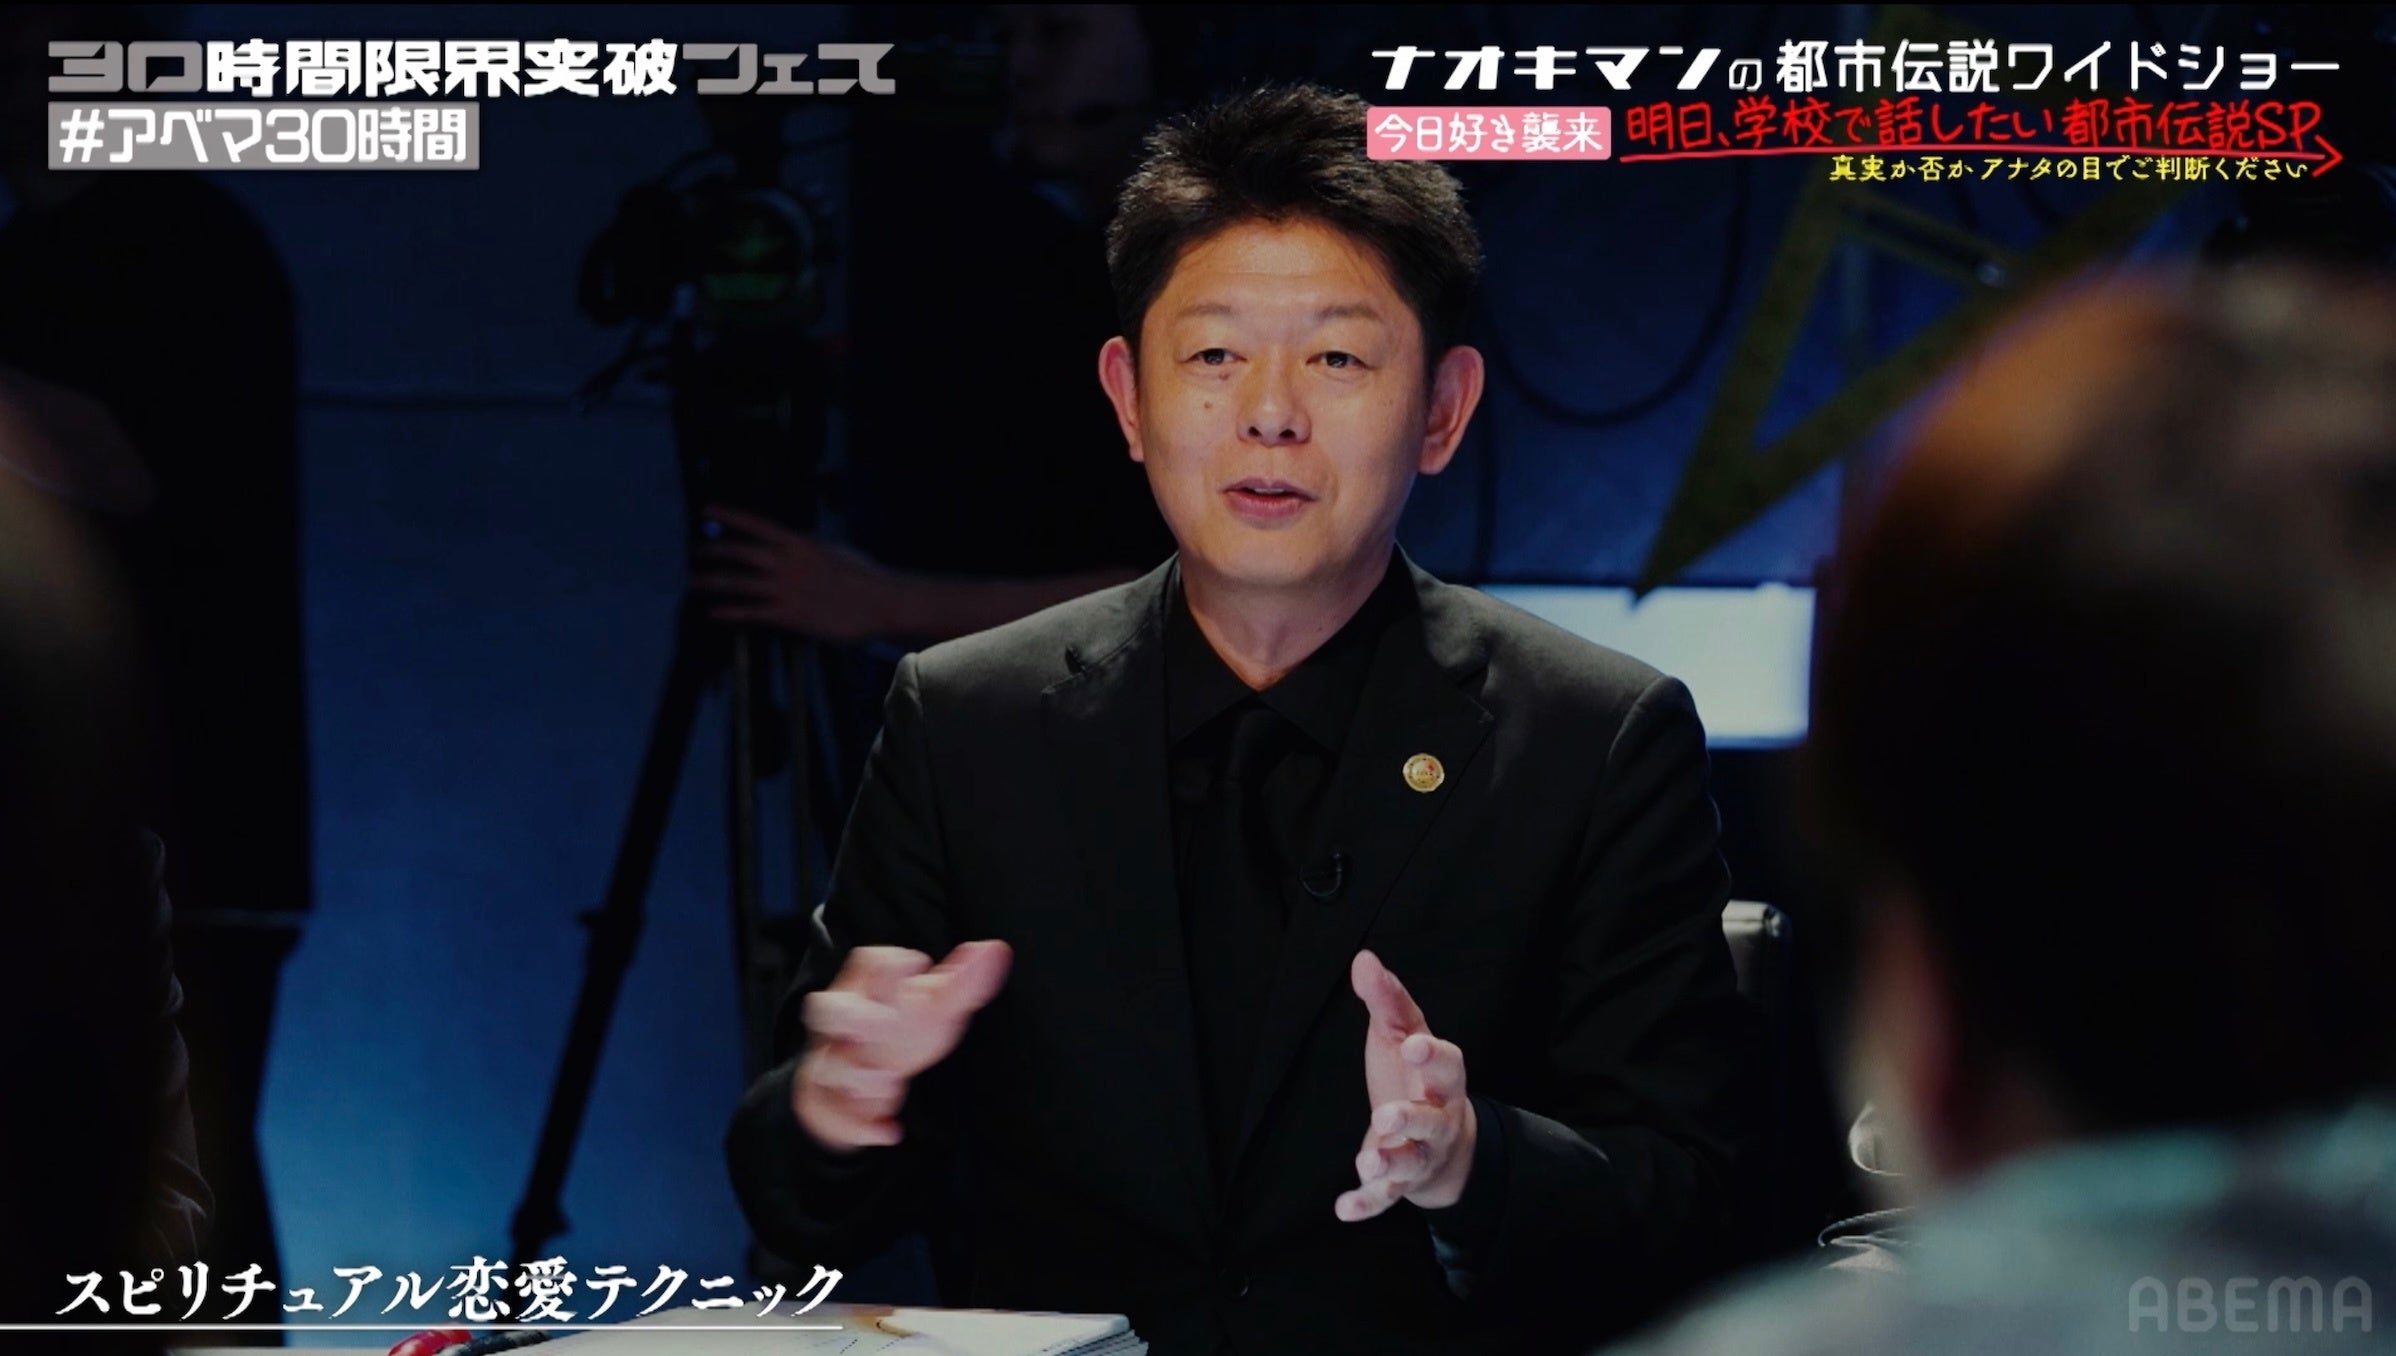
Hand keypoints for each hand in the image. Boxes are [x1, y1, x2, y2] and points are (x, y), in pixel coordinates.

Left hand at [691, 504, 915, 640]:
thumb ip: (808, 548)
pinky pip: (752, 612)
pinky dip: (730, 612)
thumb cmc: (863, 575)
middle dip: (714, 551)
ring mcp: (786, 589)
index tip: (706, 510)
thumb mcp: (835, 549)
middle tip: (696, 552)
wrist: (882, 603)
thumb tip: (793, 544)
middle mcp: (788, 563)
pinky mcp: (790, 615)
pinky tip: (713, 612)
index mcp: (799, 542)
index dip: (729, 516)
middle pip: (741, 552)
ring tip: (693, 582)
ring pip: (739, 582)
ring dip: (713, 581)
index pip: (757, 525)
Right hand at [790, 940, 1011, 1150]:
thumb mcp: (936, 1006)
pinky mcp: (827, 1100)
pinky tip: (888, 1131)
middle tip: (879, 1028)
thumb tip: (995, 949)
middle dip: (853, 1019)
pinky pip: (830, 1112)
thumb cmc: (901, 1028)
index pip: (870, 964)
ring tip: (886, 1085)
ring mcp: (832, 1060)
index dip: (890, 966)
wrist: (860, 1075)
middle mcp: (845, 1022)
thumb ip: (963, 981)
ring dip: (860, 1077)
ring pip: (830, 1066)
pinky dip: (859, 1125)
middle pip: (830, 1010)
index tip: (918, 963)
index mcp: (871, 988)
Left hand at [1336, 950, 1476, 1221]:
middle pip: (1432, 1121)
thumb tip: (1364, 958)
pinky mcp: (1399, 1185)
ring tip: (1367, 1160)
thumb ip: (1387, 1001)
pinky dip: (1367, 1204)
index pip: (1449, 1065)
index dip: (1433, 1056)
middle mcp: (1438, 1121)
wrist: (1443, 1146)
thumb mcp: (1403, 1036)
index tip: (1413, 1046)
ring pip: (1411, 1162)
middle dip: (1411, 1118)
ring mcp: (1420, 1155)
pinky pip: (1386, 1199)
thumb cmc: (1415, 1079)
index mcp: (1442, 1081)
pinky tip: (1344, 1208)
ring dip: (1389, 1163)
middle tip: (1385, 1114)